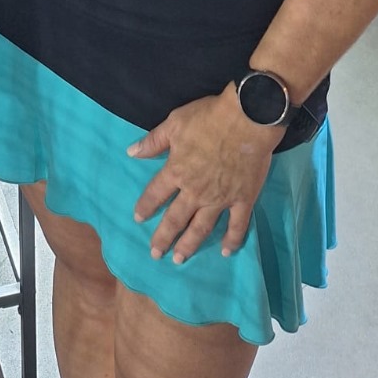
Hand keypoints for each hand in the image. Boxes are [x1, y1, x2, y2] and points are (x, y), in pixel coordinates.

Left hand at [128, 88, 281, 263]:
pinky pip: (236, 225)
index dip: (146, 206)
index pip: (156, 193)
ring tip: (179, 259)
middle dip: (163, 237)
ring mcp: (220, 199)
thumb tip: (131, 153)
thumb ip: (153, 141)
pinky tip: (226, 251)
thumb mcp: (174, 123)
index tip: (138, 219)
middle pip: (175, 218)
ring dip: (189, 245)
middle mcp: (195, 191)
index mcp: (177, 171)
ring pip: (201, 227)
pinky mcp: (242, 200)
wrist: (247, 119)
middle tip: (155, 253)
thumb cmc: (209, 117)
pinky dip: (231, 240)